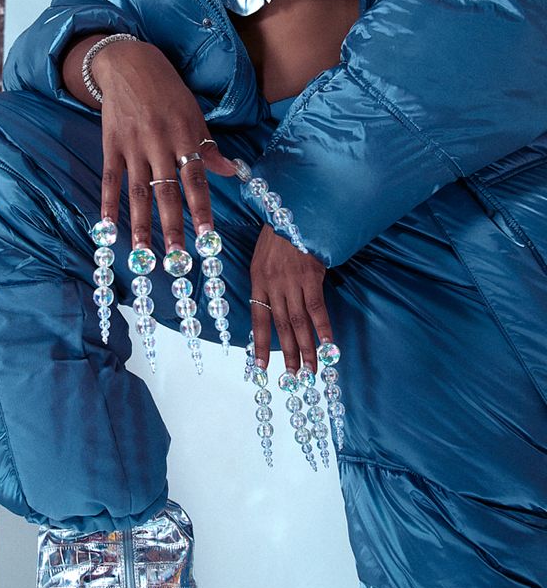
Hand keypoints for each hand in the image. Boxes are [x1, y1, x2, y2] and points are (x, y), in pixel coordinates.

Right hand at [93, 40, 236, 250]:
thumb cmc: (168, 91)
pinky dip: (108, 202)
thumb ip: (209, 146)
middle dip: (171, 226)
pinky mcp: (111, 143)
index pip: (195, 178)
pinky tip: (107, 226)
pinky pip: (110, 178)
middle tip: (176, 257)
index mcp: (184, 135)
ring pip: (138, 190)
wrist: (129, 62)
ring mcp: (133, 144)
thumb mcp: (194, 113)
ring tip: (142, 253)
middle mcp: (159, 142)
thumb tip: (234, 172)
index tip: (206, 236)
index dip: (200, 208)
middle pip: (166, 191)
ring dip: (140, 223)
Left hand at [249, 224, 332, 372]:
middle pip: (281, 326)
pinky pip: (317, 308)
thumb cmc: (279, 233)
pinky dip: (323, 328)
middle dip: (287, 354)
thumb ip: (266, 281)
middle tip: (294, 377)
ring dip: (306, 348)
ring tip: (311, 370)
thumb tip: (273, 307)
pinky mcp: (310, 276)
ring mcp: (291, 281)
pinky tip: (328, 345)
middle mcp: (272, 284)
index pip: (258, 319)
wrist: (292, 210)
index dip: (259, 344)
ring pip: (298, 322)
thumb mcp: (262, 256)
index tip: (260, 367)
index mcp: (258, 280)